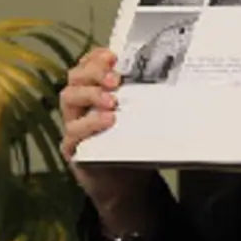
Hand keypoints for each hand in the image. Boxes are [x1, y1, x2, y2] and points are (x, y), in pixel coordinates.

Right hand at [59, 47, 156, 236]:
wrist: (126, 183)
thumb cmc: (134, 143)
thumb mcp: (142, 114)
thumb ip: (145, 95)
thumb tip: (172, 73)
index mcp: (95, 91)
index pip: (87, 65)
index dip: (96, 57)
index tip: (113, 56)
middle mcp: (80, 105)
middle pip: (75, 77)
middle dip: (93, 72)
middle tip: (114, 79)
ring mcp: (73, 124)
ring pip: (69, 98)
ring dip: (91, 94)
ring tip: (113, 101)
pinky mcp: (72, 147)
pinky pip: (73, 131)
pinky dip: (90, 123)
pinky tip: (108, 120)